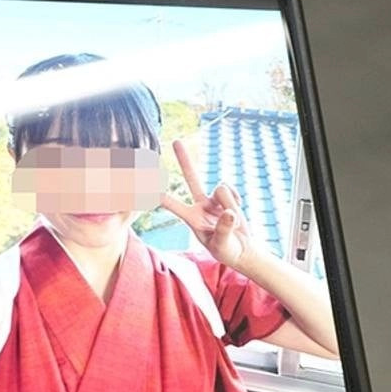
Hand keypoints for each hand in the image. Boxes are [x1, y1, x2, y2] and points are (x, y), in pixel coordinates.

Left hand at [160, 139, 257, 270]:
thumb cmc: (226, 251)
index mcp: (192, 218)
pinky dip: (237, 201)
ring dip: (231, 205)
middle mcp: (200, 205)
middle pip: (191, 177)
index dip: (162, 196)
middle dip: (185, 159)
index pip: (174, 205)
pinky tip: (236, 212)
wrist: (242, 249)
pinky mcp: (227, 196)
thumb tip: (230, 212)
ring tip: (233, 223)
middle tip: (176, 140)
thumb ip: (224, 229)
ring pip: (222, 189)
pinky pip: (232, 190)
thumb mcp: (222, 245)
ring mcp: (213, 199)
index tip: (148, 185)